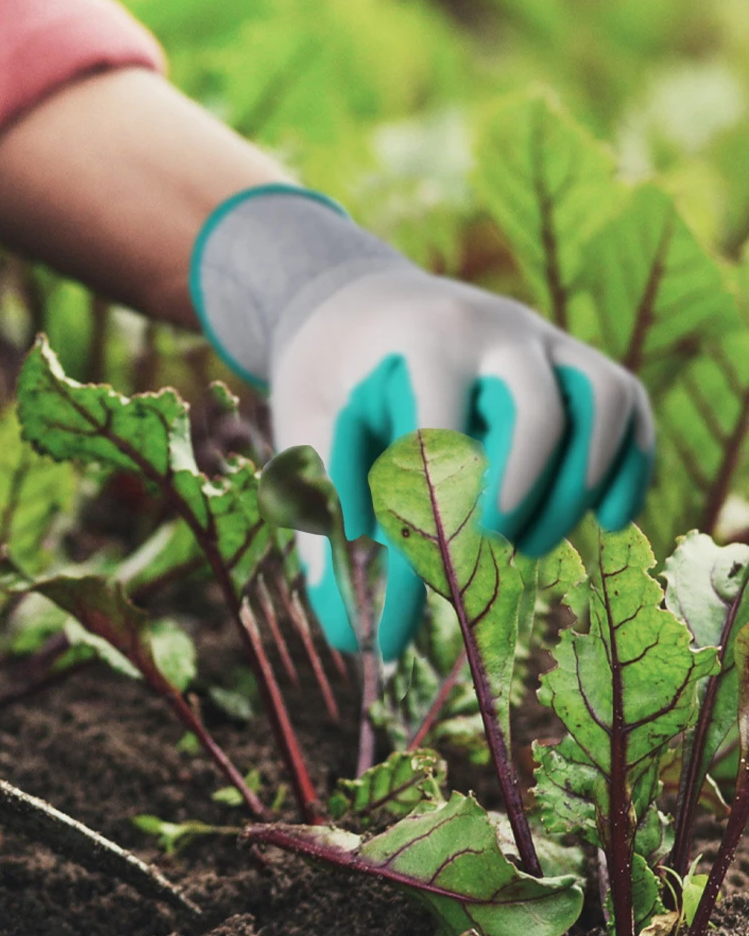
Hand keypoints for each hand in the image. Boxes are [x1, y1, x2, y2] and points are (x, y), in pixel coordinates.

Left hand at [192, 185, 652, 656]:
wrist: (355, 299)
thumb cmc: (329, 376)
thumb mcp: (305, 428)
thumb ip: (318, 519)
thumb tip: (339, 636)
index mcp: (423, 339)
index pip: (449, 427)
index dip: (448, 504)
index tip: (437, 567)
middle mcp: (495, 329)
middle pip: (543, 405)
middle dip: (526, 485)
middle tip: (494, 547)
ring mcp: (544, 338)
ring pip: (605, 398)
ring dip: (582, 481)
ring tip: (531, 546)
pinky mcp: (574, 358)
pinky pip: (629, 403)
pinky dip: (630, 462)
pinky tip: (607, 520)